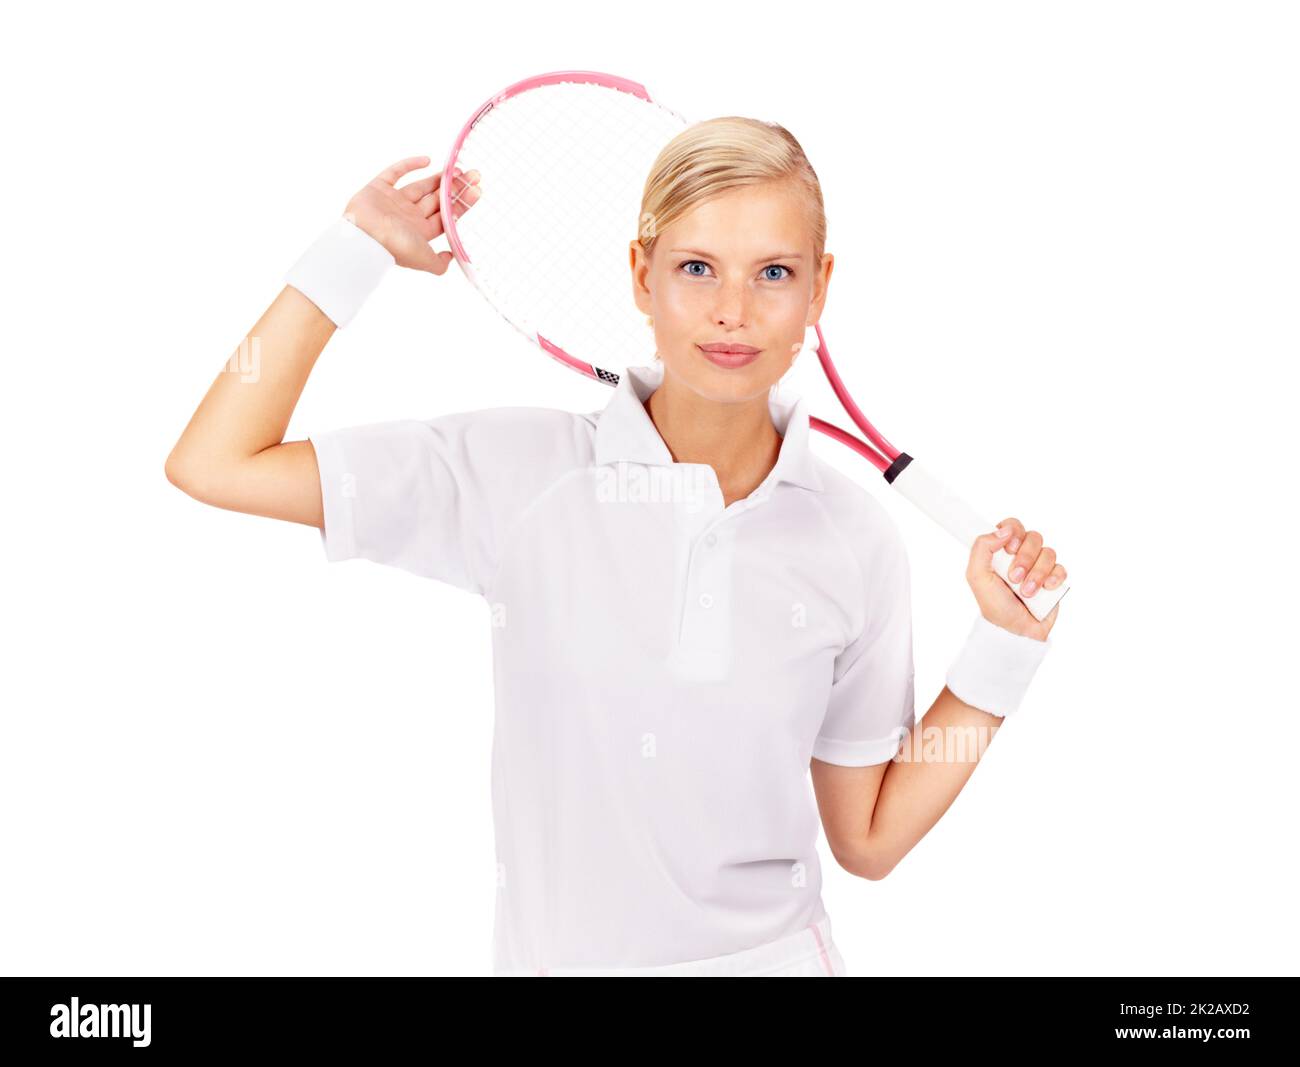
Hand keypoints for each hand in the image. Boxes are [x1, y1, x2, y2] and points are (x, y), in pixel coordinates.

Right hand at [343, 155, 480, 274]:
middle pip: (436, 199)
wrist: (363, 237)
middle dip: (454, 188)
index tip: (477, 190)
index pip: (446, 215)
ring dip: (438, 178)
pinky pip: (395, 173)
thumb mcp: (424, 259)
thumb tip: (452, 257)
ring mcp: (393, 201)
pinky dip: (409, 165)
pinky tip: (428, 160)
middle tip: (473, 175)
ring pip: (420, 186)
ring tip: (456, 169)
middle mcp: (408, 216)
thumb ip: (440, 264)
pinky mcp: (378, 188)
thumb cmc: (394, 247)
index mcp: (420, 231)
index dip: (462, 203)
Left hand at [966, 517, 1065, 640]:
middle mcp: (1021, 556)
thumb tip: (1004, 531)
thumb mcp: (977, 576)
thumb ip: (982, 548)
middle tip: (1015, 577)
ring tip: (1027, 592)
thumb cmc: (995, 605)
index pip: (1012, 525)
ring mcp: (1039, 567)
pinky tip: (1044, 591)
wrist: (1015, 631)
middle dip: (1025, 558)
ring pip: (1048, 552)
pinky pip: (1061, 568)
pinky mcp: (1054, 579)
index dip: (1014, 532)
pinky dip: (1053, 579)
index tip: (1009, 548)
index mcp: (1001, 552)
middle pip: (1033, 536)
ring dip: (1037, 573)